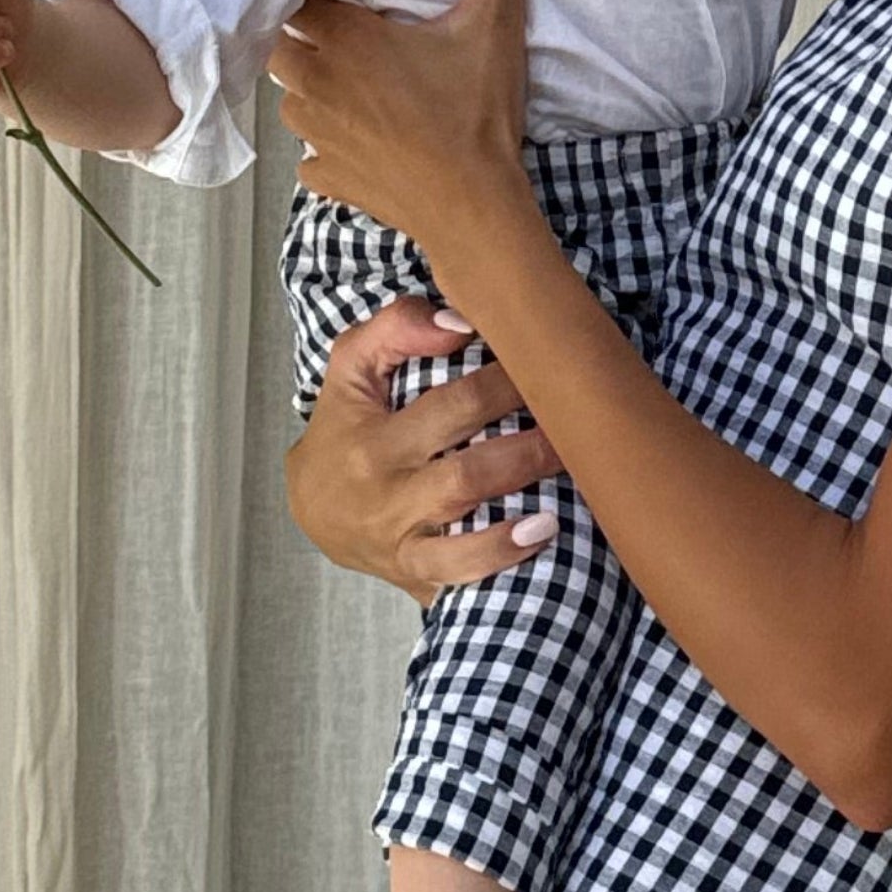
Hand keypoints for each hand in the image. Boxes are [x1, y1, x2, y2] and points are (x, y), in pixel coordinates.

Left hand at [267, 0, 541, 244]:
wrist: (475, 212)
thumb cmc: (478, 115)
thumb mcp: (494, 23)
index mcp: (340, 38)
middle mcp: (311, 84)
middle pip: (277, 43)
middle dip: (300, 32)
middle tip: (343, 26)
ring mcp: (313, 137)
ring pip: (292, 96)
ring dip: (314, 85)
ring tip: (354, 79)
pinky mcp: (327, 178)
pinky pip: (312, 152)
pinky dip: (330, 142)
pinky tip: (364, 136)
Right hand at [285, 304, 564, 595]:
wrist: (312, 506)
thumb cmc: (344, 425)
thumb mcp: (352, 366)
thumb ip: (397, 327)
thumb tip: (461, 322)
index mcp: (374, 435)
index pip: (452, 405)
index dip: (507, 385)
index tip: (548, 372)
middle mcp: (386, 489)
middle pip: (469, 468)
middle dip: (531, 444)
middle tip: (578, 424)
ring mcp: (401, 535)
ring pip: (466, 517)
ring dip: (523, 493)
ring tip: (572, 468)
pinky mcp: (413, 569)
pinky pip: (455, 569)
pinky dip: (498, 555)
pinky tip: (543, 533)